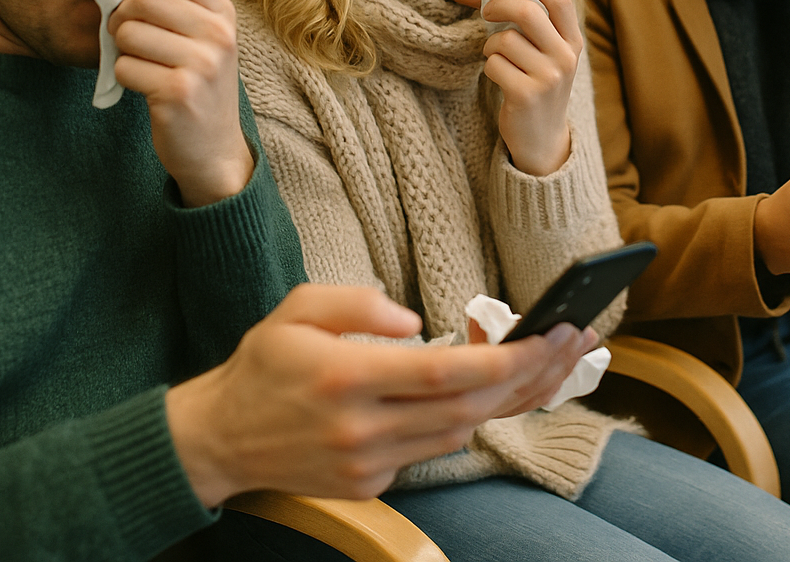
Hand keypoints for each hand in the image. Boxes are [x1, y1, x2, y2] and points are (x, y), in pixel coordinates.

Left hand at [110, 0, 251, 206]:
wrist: (214, 149)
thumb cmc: (199, 85)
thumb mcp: (204, 38)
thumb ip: (176, 3)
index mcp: (224, 15)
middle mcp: (219, 35)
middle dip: (122, 16)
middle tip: (128, 36)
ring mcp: (202, 64)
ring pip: (128, 32)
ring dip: (122, 50)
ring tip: (142, 64)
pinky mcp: (178, 92)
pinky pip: (124, 67)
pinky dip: (124, 77)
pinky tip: (145, 88)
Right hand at [167, 285, 594, 506]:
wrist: (218, 439)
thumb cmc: (263, 364)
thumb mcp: (297, 309)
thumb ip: (358, 304)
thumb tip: (415, 319)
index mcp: (346, 377)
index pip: (446, 373)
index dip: (506, 359)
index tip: (548, 335)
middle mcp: (361, 427)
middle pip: (469, 409)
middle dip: (529, 376)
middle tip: (570, 343)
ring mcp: (367, 463)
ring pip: (459, 434)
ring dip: (507, 400)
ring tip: (545, 361)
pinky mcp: (369, 485)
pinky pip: (432, 450)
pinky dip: (464, 421)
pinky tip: (489, 392)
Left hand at [481, 0, 582, 175]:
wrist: (542, 139)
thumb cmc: (540, 85)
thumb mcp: (551, 54)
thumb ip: (541, 24)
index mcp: (573, 42)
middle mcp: (566, 58)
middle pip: (527, 13)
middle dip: (498, 6)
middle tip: (487, 12)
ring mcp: (548, 78)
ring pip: (504, 40)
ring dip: (490, 46)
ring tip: (497, 57)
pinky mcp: (525, 95)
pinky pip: (493, 64)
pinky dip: (488, 67)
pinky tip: (498, 78)